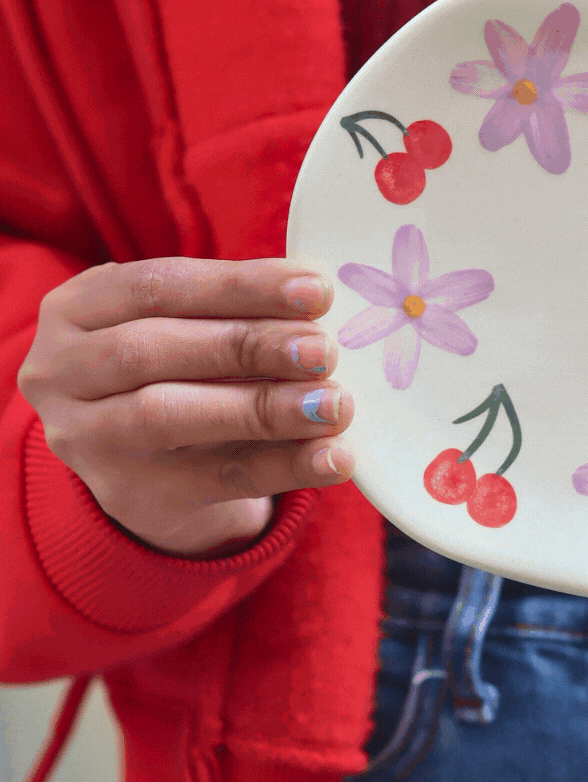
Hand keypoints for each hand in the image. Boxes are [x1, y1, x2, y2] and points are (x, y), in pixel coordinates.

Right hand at [17, 255, 355, 555]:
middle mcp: (60, 372)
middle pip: (152, 348)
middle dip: (246, 345)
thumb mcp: (182, 328)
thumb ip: (231, 313)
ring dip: (262, 408)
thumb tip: (316, 295)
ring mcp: (85, 439)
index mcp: (74, 310)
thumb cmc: (175, 373)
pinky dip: (284, 466)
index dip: (237, 286)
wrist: (146, 468)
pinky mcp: (129, 496)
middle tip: (323, 350)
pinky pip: (215, 479)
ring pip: (169, 415)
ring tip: (334, 403)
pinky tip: (334, 457)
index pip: (155, 286)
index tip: (315, 289)